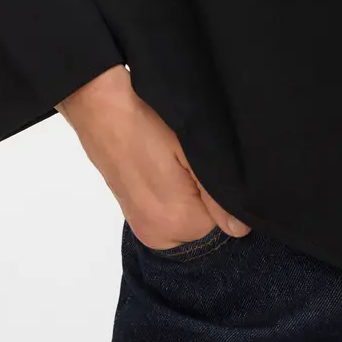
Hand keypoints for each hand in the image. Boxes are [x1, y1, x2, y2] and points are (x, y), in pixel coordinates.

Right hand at [55, 65, 251, 244]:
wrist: (101, 107)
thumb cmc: (149, 121)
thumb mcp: (193, 150)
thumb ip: (219, 196)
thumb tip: (240, 229)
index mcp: (176, 223)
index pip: (224, 221)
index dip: (222, 192)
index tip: (207, 163)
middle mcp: (157, 235)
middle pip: (204, 223)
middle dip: (206, 196)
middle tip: (189, 159)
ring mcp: (142, 226)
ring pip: (187, 217)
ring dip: (189, 195)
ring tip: (174, 161)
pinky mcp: (133, 215)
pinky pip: (167, 213)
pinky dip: (173, 195)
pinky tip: (165, 168)